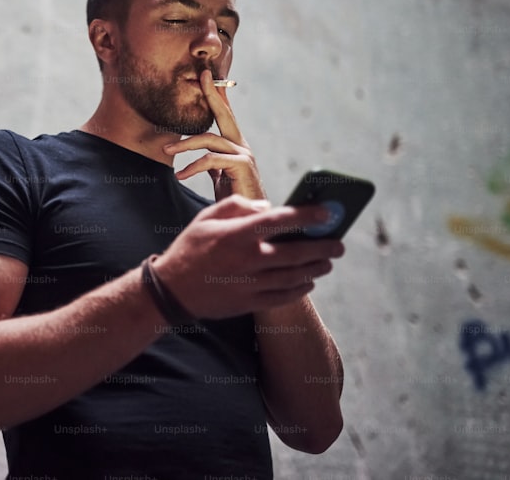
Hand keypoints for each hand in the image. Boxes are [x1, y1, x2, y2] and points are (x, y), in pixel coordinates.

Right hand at [152, 195, 343, 318]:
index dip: (308, 216)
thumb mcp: (206, 218)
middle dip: (323, 247)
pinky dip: (300, 289)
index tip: (328, 213)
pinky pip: (284, 296)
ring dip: (316, 268)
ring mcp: (250, 284)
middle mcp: (247, 259)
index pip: (281, 221)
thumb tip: (268, 207)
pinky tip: (308, 282)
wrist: (171, 290)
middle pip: (296, 253)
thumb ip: (238, 206)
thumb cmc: (190, 248)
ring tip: (327, 262)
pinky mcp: (249, 302)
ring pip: (294, 276)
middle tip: (338, 244)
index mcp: (237, 234)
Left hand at [163, 69, 263, 199]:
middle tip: (201, 76)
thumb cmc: (235, 198)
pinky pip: (211, 159)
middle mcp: (241, 146)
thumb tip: (203, 160)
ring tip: (166, 151)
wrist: (250, 218)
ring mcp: (244, 154)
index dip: (216, 96)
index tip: (206, 77)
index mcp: (235, 146)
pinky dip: (193, 167)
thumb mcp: (220, 178)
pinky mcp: (242, 166)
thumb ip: (213, 165)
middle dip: (213, 94)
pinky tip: (180, 176)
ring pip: (209, 139)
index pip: (225, 116)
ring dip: (184, 144)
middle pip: (225, 114)